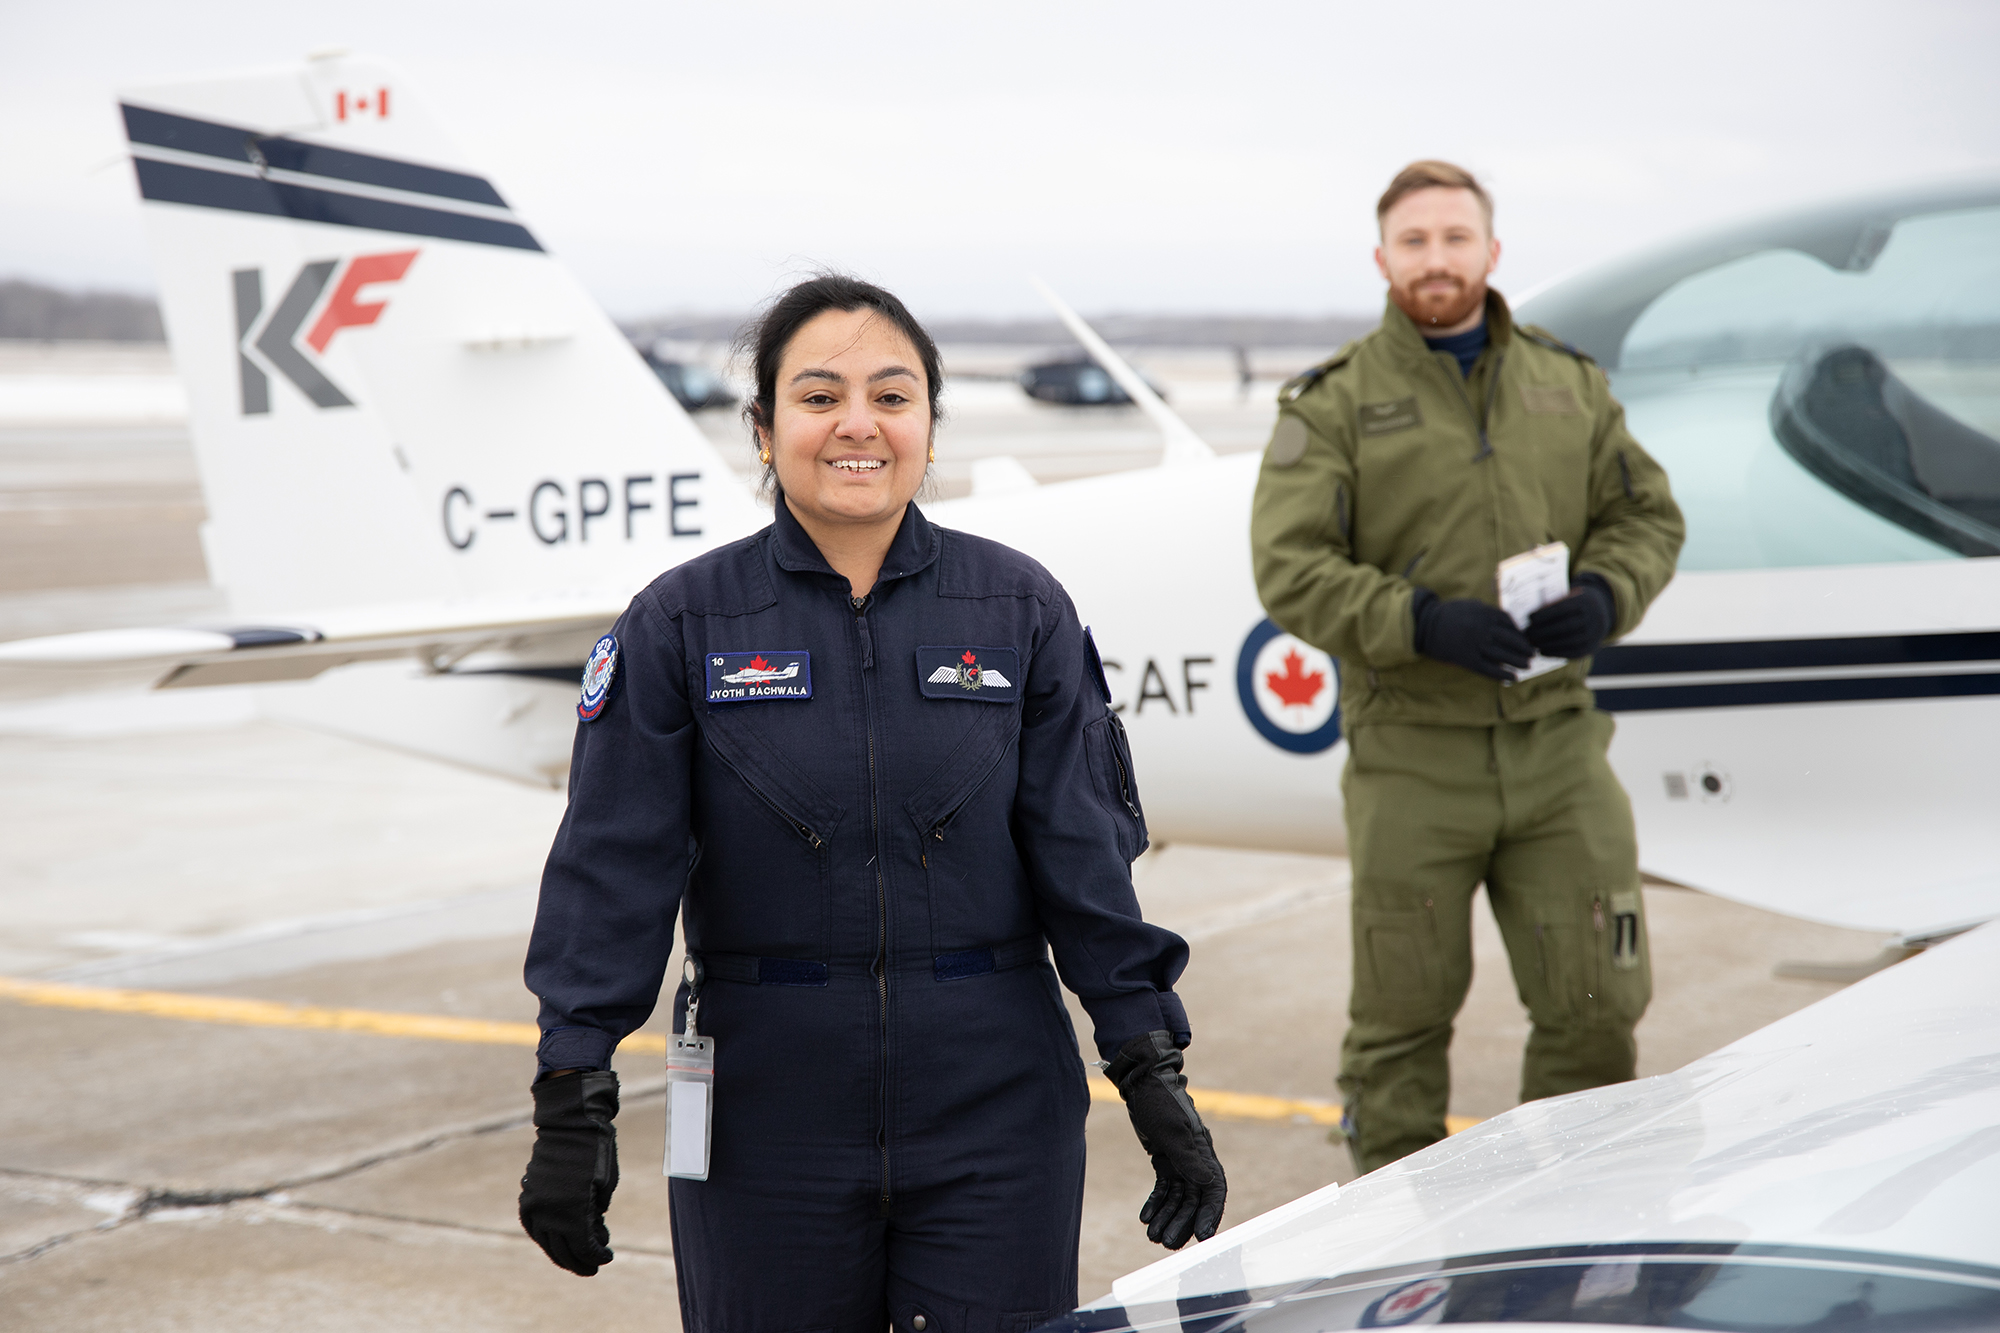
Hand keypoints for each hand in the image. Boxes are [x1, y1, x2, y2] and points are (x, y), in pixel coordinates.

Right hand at [519, 1069, 619, 1274]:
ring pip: (545, 1241)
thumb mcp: (605, 1187)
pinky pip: (533, 1226)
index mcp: (572, 1212)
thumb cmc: (596, 1152)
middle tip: (592, 1267)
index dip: (596, 1256)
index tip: (606, 1258)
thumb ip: (595, 1215)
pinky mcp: (528, 1195)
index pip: (584, 1247)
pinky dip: (544, 1236)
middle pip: (563, 1250)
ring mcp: (535, 1205)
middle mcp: (549, 1213)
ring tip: (574, 1258)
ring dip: (560, 1252)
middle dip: (579, 1261)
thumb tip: (589, 1234)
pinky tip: (555, 1240)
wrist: (570, 1124)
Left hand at [1105, 1031, 1226, 1248]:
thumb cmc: (1160, 1102)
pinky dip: (1156, 1203)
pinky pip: (1163, 1188)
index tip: (1203, 1236)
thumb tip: (1206, 1184)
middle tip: (1167, 1243)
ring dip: (1167, 1217)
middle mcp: (1195, 1160)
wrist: (1142, 1083)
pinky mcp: (1164, 1159)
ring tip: (1153, 1236)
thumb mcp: (1172, 1130)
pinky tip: (1145, 1217)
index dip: (1210, 1213)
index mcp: (1203, 1152)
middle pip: (1193, 1199)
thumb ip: (1188, 1158)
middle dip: (1182, 1222)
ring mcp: (1180, 1160)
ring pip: (1177, 1197)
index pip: (1213, 1189)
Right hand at [1411, 589, 1533, 680]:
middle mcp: (1483, 629)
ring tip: (1527, 666)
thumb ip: (1489, 612)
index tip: (1525, 639)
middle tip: (1533, 655)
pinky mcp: (1467, 659)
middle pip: (1510, 640)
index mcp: (1484, 613)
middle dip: (1524, 648)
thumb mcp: (1471, 605)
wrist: (1426, 626)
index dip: (1520, 633)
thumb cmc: (1449, 614)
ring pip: (1503, 655)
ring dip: (1518, 662)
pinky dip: (1502, 674)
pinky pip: (1489, 669)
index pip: (1509, 623)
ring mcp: (1475, 645)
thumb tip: (1508, 623)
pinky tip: (1512, 678)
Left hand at [1524, 574, 1615, 659]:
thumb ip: (1552, 603)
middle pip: (1566, 626)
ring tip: (1531, 643)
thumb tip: (1529, 617)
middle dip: (1544, 631)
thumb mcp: (1567, 597)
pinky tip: (1542, 651)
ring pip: (1570, 641)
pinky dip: (1556, 653)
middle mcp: (1594, 618)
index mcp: (1585, 601)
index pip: (1564, 608)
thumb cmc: (1573, 604)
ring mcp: (1595, 634)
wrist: (1600, 613)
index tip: (1530, 617)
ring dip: (1548, 644)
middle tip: (1527, 633)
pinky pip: (1573, 652)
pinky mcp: (1592, 647)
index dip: (1545, 614)